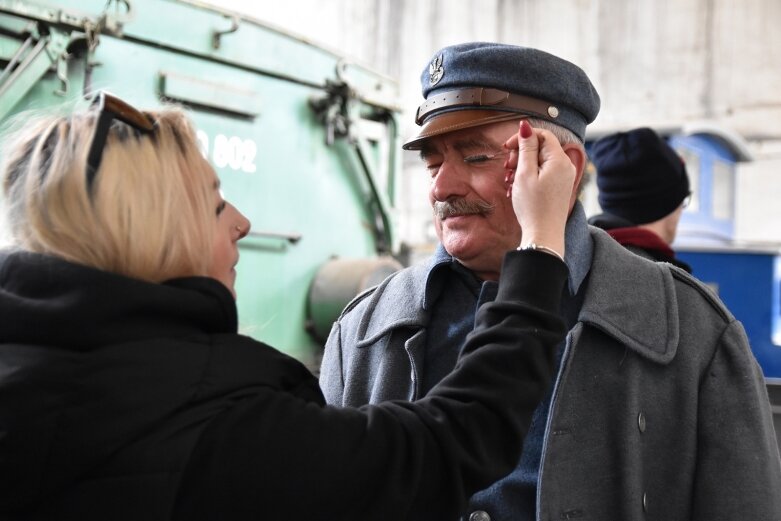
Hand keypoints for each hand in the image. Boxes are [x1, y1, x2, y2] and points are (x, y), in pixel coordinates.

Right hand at [503, 120, 575, 257]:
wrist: (543, 236)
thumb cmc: (533, 207)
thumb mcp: (525, 174)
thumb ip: (526, 148)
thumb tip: (526, 126)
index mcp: (559, 160)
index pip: (542, 134)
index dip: (522, 137)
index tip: (506, 147)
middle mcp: (566, 166)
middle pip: (541, 147)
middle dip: (520, 154)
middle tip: (507, 167)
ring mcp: (563, 178)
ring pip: (540, 161)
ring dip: (521, 166)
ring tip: (509, 180)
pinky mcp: (558, 188)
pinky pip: (543, 173)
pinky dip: (528, 176)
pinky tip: (516, 187)